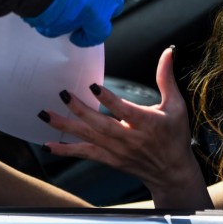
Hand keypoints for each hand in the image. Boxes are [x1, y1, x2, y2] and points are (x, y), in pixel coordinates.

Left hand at [40, 47, 210, 208]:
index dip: (109, 100)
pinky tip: (48, 145)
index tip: (93, 86)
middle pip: (101, 125)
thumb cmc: (174, 135)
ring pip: (88, 138)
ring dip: (65, 126)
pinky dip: (65, 150)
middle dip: (80, 110)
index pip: (125, 111)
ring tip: (45, 115)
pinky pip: (85, 154)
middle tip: (63, 95)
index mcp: (147, 123)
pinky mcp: (109, 159)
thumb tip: (168, 51)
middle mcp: (129, 139)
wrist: (171, 172)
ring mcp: (117, 151)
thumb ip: (166, 78)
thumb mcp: (176, 105)